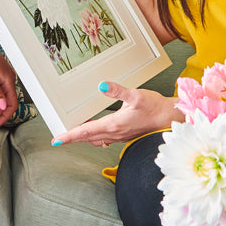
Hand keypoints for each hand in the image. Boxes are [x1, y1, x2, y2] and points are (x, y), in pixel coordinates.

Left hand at [50, 81, 179, 146]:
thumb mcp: (136, 95)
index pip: (85, 131)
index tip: (56, 140)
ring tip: (71, 133)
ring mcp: (119, 136)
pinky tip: (93, 129)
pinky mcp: (124, 135)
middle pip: (87, 137)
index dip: (69, 136)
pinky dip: (94, 135)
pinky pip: (104, 138)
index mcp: (113, 124)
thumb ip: (118, 91)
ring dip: (83, 137)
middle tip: (58, 138)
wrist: (169, 119)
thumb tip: (102, 85)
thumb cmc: (154, 107)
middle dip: (72, 138)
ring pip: (95, 139)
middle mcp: (114, 133)